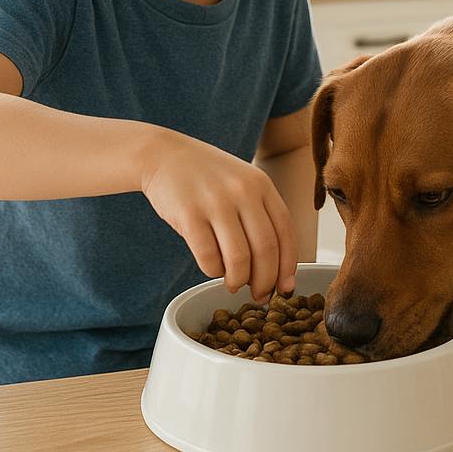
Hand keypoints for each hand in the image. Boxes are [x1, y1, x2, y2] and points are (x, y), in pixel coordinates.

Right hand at [137, 129, 297, 301]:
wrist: (164, 155)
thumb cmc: (208, 177)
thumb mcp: (243, 183)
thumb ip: (261, 216)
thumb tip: (277, 269)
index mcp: (262, 185)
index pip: (286, 233)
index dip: (288, 266)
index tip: (285, 288)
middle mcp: (243, 192)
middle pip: (266, 249)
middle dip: (265, 281)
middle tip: (259, 296)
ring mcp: (216, 202)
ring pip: (239, 259)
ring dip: (239, 281)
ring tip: (234, 284)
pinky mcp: (188, 215)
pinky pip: (208, 257)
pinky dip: (213, 271)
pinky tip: (213, 268)